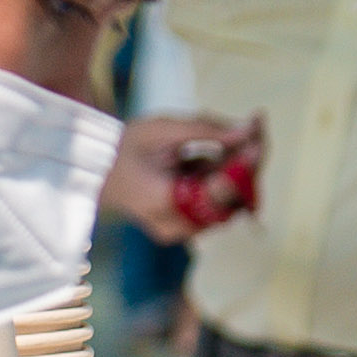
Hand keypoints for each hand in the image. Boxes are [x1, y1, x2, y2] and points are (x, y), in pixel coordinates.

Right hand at [104, 111, 262, 244]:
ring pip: (230, 200)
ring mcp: (184, 230)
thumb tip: (248, 130)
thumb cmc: (124, 147)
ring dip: (238, 167)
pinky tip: (218, 151)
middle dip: (247, 160)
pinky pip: (219, 202)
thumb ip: (205, 130)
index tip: (258, 132)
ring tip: (235, 134)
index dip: (245, 161)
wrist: (97, 171)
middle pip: (231, 198)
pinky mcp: (188, 226)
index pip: (220, 189)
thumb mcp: (161, 129)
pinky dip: (224, 176)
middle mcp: (178, 226)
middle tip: (255, 126)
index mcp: (166, 204)